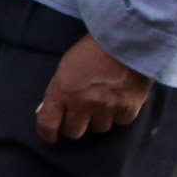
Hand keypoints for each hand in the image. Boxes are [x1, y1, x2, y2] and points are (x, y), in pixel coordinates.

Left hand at [37, 37, 153, 141]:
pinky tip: (119, 99)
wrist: (127, 39)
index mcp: (63, 91)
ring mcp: (107, 107)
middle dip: (76, 125)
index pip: (48, 124)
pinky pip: (120, 121)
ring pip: (99, 128)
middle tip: (81, 115)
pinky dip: (120, 113)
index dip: (48, 134)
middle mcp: (83, 103)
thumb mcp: (66, 67)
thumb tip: (48, 112)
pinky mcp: (128, 108)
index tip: (51, 137)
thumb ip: (58, 91)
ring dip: (99, 119)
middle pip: (74, 132)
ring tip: (103, 102)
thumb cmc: (92, 50)